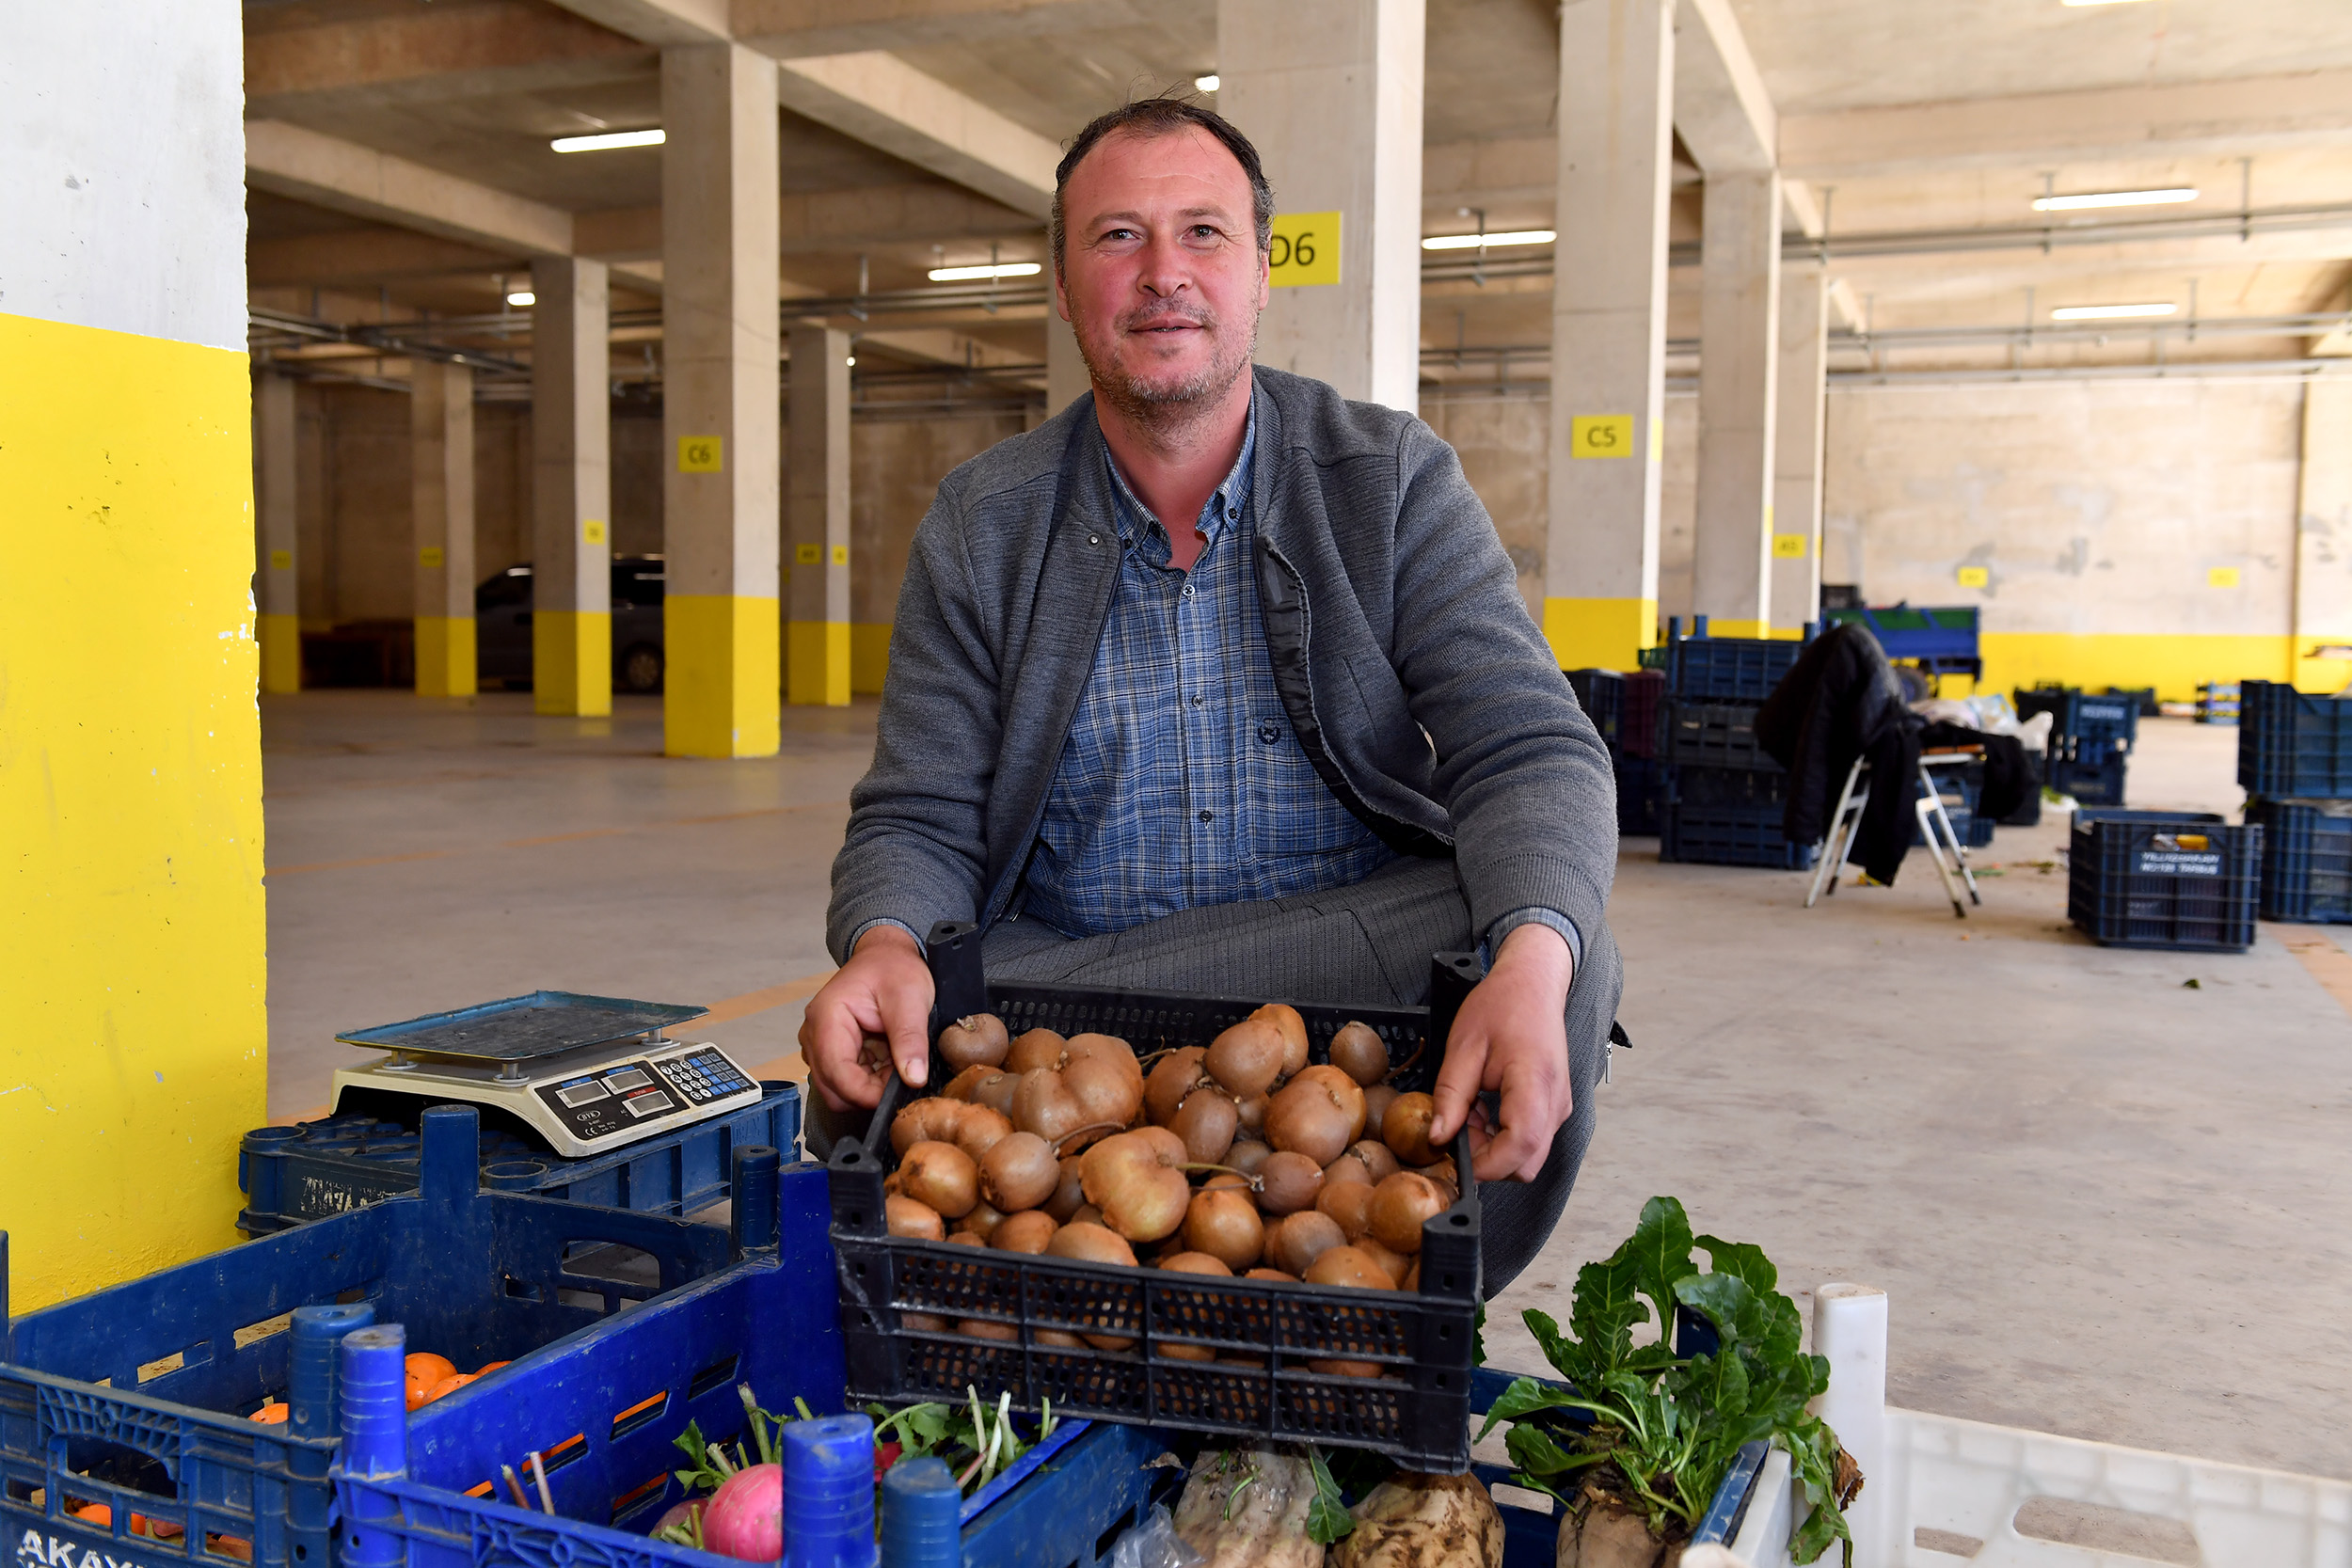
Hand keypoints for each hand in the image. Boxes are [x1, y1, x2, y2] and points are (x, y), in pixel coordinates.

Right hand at [797, 924, 934, 1114]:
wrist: (887, 955)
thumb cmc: (893, 968)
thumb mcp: (910, 999)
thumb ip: (910, 1039)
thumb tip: (913, 1077)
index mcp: (826, 1018)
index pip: (836, 1073)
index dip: (865, 1093)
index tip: (895, 1096)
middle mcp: (814, 1034)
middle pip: (833, 1088)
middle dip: (868, 1092)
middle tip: (901, 1074)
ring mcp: (819, 1045)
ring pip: (839, 1089)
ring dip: (870, 1086)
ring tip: (895, 1061)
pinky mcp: (830, 1051)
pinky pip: (846, 1080)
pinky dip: (870, 1079)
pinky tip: (887, 1059)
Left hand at [1428, 922, 1574, 1182]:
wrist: (1534, 983)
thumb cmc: (1501, 1006)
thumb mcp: (1463, 1047)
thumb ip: (1451, 1096)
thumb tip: (1438, 1139)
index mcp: (1535, 1083)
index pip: (1519, 1146)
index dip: (1486, 1164)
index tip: (1454, 1156)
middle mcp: (1556, 1103)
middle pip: (1527, 1163)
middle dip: (1487, 1158)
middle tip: (1458, 1126)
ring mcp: (1560, 1107)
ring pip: (1528, 1154)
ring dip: (1494, 1146)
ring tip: (1471, 1109)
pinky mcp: (1555, 1107)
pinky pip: (1531, 1138)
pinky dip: (1503, 1134)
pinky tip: (1485, 1106)